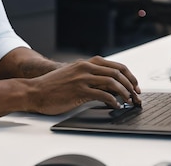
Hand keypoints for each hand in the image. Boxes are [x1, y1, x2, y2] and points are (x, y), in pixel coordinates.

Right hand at [24, 55, 140, 114]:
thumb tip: (106, 85)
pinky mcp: (79, 91)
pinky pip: (103, 95)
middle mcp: (85, 68)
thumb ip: (87, 76)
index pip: (115, 65)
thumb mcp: (72, 75)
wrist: (34, 91)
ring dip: (125, 93)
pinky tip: (116, 106)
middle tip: (136, 96)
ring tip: (129, 102)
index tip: (134, 85)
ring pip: (112, 83)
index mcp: (85, 63)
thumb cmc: (52, 86)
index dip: (128, 75)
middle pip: (117, 73)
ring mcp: (82, 79)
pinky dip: (114, 101)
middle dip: (131, 85)